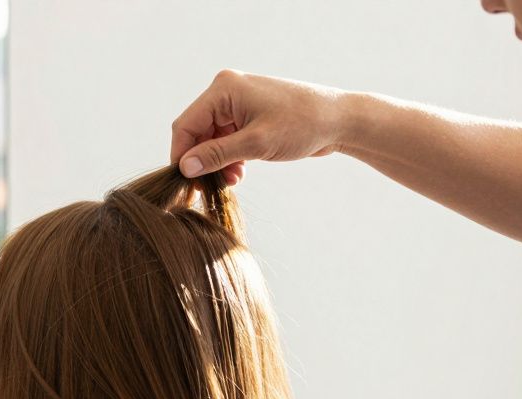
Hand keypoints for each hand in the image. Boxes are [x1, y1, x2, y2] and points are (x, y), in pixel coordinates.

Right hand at [171, 71, 354, 183]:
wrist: (339, 120)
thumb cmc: (303, 124)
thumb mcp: (256, 143)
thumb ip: (217, 155)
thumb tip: (185, 167)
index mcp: (224, 89)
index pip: (186, 124)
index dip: (182, 155)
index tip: (186, 183)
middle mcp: (227, 91)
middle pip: (196, 132)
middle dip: (202, 160)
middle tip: (209, 187)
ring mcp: (237, 103)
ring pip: (210, 138)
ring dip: (216, 162)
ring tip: (231, 181)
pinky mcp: (248, 115)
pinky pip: (225, 138)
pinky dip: (228, 157)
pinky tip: (239, 173)